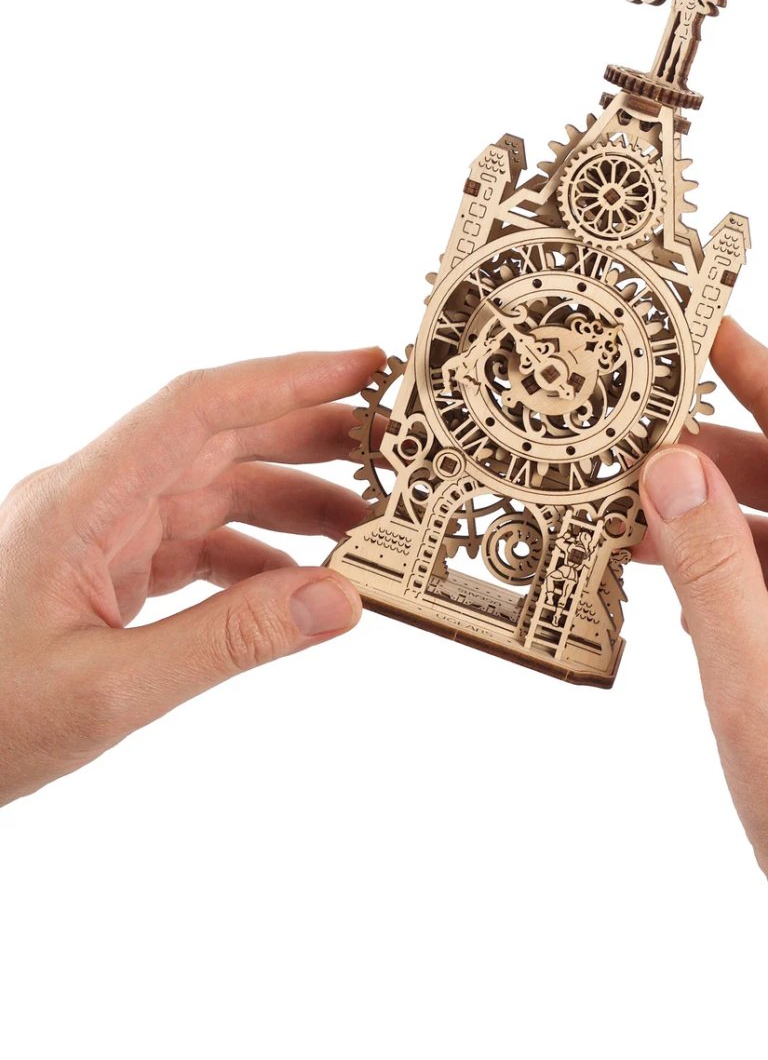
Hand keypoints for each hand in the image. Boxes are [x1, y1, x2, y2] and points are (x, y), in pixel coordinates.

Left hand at [0, 348, 382, 805]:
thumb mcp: (108, 690)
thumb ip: (229, 643)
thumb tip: (339, 601)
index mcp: (80, 500)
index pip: (195, 407)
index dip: (286, 377)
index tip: (363, 368)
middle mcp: (91, 500)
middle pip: (215, 439)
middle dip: (309, 435)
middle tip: (394, 449)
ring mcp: (95, 535)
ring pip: (211, 491)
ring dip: (289, 501)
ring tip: (365, 524)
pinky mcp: (99, 574)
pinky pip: (191, 544)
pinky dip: (252, 558)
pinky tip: (296, 587)